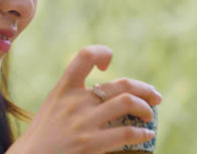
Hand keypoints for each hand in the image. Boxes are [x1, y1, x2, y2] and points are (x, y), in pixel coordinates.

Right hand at [7, 45, 161, 153]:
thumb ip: (72, 98)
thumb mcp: (52, 107)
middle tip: (155, 96)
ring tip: (151, 114)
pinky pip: (126, 133)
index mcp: (63, 88)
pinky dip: (142, 133)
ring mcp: (84, 121)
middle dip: (144, 88)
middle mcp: (75, 100)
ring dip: (146, 107)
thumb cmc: (41, 136)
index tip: (108, 65)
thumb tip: (99, 96)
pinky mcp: (91, 143)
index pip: (85, 56)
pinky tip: (147, 135)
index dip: (103, 53)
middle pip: (120, 83)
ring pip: (127, 102)